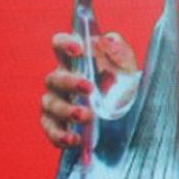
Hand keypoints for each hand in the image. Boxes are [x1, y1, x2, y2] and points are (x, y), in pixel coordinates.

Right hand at [41, 31, 138, 147]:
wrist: (128, 111)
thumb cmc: (122, 81)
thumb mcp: (126, 66)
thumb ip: (119, 51)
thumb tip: (109, 39)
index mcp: (75, 60)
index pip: (60, 44)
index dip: (65, 43)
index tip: (79, 49)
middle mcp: (61, 79)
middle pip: (54, 78)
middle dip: (69, 83)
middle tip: (89, 88)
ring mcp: (57, 102)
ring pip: (50, 104)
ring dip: (66, 110)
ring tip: (86, 116)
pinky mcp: (57, 124)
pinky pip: (51, 130)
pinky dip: (59, 135)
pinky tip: (74, 139)